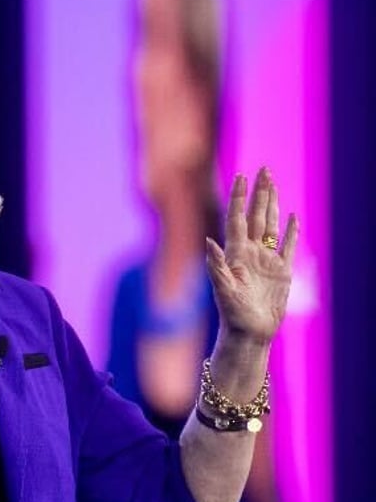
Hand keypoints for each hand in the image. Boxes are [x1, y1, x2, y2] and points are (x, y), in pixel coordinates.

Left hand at [206, 168, 298, 343]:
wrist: (249, 332)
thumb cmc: (232, 314)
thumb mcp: (223, 289)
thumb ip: (217, 265)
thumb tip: (208, 242)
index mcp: (235, 253)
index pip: (237, 218)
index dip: (239, 197)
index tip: (241, 176)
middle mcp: (250, 253)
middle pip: (256, 216)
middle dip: (259, 192)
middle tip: (264, 169)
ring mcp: (266, 260)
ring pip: (271, 225)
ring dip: (272, 204)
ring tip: (273, 184)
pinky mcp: (281, 272)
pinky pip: (288, 246)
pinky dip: (291, 231)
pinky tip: (292, 216)